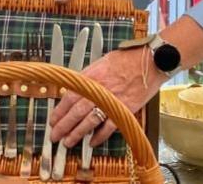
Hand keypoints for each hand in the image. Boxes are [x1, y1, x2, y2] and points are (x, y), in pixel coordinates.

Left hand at [48, 48, 164, 146]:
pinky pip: (109, 126)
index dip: (59, 111)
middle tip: (55, 136)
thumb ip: (88, 77)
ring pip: (89, 121)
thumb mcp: (101, 63)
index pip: (69, 96)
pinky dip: (100, 136)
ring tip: (68, 142)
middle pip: (75, 112)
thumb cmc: (127, 59)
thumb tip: (75, 90)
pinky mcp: (124, 109)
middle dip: (63, 126)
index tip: (53, 120)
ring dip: (77, 133)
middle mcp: (98, 89)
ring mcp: (111, 100)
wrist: (150, 61)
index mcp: (91, 76)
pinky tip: (92, 142)